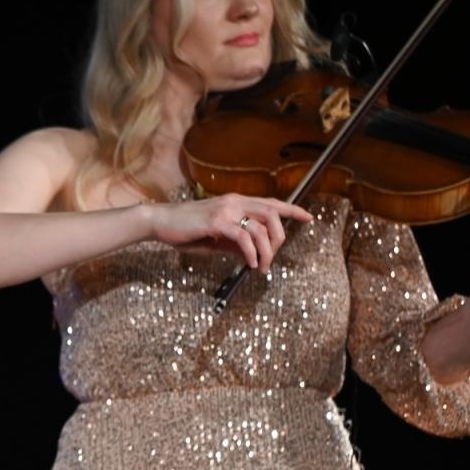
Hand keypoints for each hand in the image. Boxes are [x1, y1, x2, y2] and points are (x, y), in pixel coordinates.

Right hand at [148, 193, 312, 269]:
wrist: (160, 222)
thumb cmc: (185, 231)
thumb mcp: (215, 239)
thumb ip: (235, 244)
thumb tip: (253, 255)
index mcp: (236, 202)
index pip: (272, 203)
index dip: (293, 211)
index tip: (309, 219)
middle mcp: (235, 201)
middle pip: (272, 214)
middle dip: (279, 239)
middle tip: (272, 259)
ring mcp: (226, 210)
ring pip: (260, 228)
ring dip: (266, 251)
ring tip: (261, 267)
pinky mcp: (216, 221)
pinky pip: (243, 237)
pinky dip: (251, 252)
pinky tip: (249, 263)